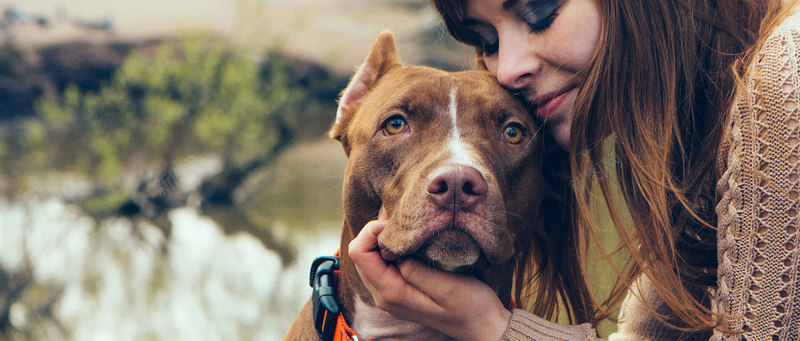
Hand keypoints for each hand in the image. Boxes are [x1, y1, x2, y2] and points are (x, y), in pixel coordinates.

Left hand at [348, 206, 511, 340]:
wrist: (483, 326)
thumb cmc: (471, 306)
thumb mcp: (447, 286)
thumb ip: (415, 269)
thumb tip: (394, 250)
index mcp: (392, 293)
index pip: (359, 253)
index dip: (372, 231)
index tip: (399, 224)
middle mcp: (384, 297)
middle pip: (361, 254)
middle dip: (377, 232)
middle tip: (403, 220)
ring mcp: (390, 296)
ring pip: (370, 259)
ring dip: (384, 240)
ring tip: (407, 226)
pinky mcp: (399, 293)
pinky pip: (383, 266)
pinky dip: (391, 249)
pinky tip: (410, 239)